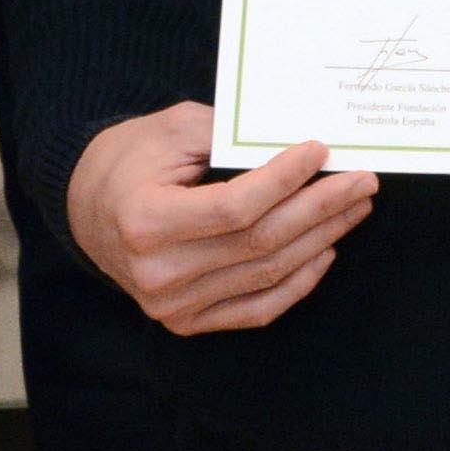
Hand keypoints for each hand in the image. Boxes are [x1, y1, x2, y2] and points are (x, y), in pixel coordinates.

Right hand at [71, 101, 378, 335]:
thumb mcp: (173, 129)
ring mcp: (173, 305)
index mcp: (145, 221)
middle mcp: (158, 272)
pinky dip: (299, 281)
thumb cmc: (132, 158)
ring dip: (321, 238)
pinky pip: (258, 309)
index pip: (235, 207)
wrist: (86, 206)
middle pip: (261, 241)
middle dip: (321, 208)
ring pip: (268, 273)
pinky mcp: (187, 321)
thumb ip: (231, 136)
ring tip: (354, 207)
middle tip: (363, 180)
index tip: (322, 150)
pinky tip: (326, 248)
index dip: (286, 180)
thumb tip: (302, 147)